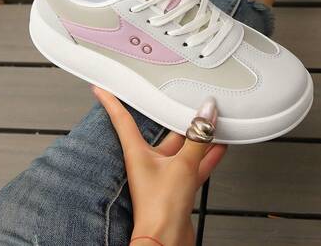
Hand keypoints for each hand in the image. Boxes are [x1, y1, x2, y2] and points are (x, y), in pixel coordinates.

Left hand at [93, 87, 226, 245]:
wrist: (166, 242)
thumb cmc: (159, 210)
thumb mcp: (182, 165)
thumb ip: (197, 138)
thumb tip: (206, 114)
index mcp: (137, 152)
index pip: (121, 119)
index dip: (111, 102)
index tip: (102, 89)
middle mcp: (148, 162)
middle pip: (164, 132)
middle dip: (178, 119)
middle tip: (190, 103)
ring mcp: (163, 175)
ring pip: (182, 149)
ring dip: (197, 138)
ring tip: (212, 122)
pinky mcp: (177, 187)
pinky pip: (194, 164)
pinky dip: (206, 155)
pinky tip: (218, 146)